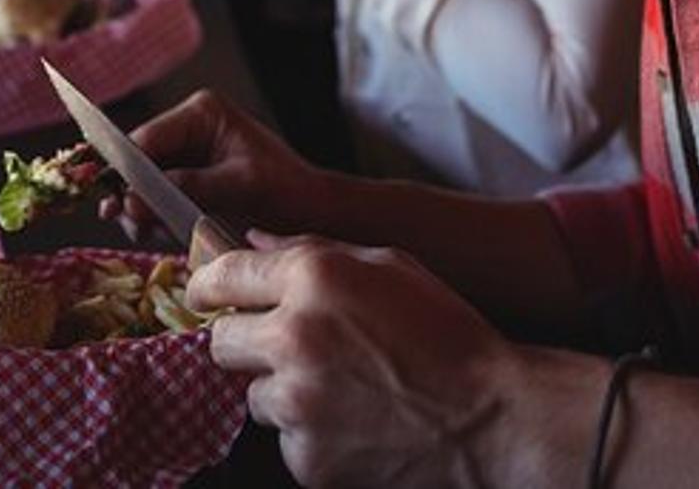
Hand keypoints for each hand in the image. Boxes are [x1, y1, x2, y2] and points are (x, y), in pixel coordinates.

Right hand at [100, 89, 330, 241]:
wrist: (311, 212)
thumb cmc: (286, 190)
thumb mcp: (237, 186)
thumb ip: (185, 186)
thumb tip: (134, 199)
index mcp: (203, 113)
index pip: (148, 138)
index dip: (125, 171)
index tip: (115, 202)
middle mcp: (190, 125)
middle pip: (140, 159)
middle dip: (132, 194)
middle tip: (128, 224)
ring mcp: (188, 151)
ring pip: (144, 180)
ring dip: (141, 209)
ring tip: (146, 232)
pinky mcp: (189, 176)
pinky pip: (158, 195)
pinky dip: (155, 215)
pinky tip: (159, 232)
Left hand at [190, 235, 522, 487]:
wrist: (491, 421)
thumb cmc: (448, 335)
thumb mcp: (390, 266)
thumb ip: (313, 249)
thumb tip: (254, 240)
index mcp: (315, 278)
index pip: (222, 276)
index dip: (209, 285)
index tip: (208, 295)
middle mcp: (295, 337)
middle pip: (221, 342)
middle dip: (245, 341)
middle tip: (288, 347)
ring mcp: (298, 403)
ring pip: (253, 395)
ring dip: (282, 391)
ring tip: (340, 388)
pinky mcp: (307, 458)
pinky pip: (284, 440)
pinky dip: (309, 434)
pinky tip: (353, 422)